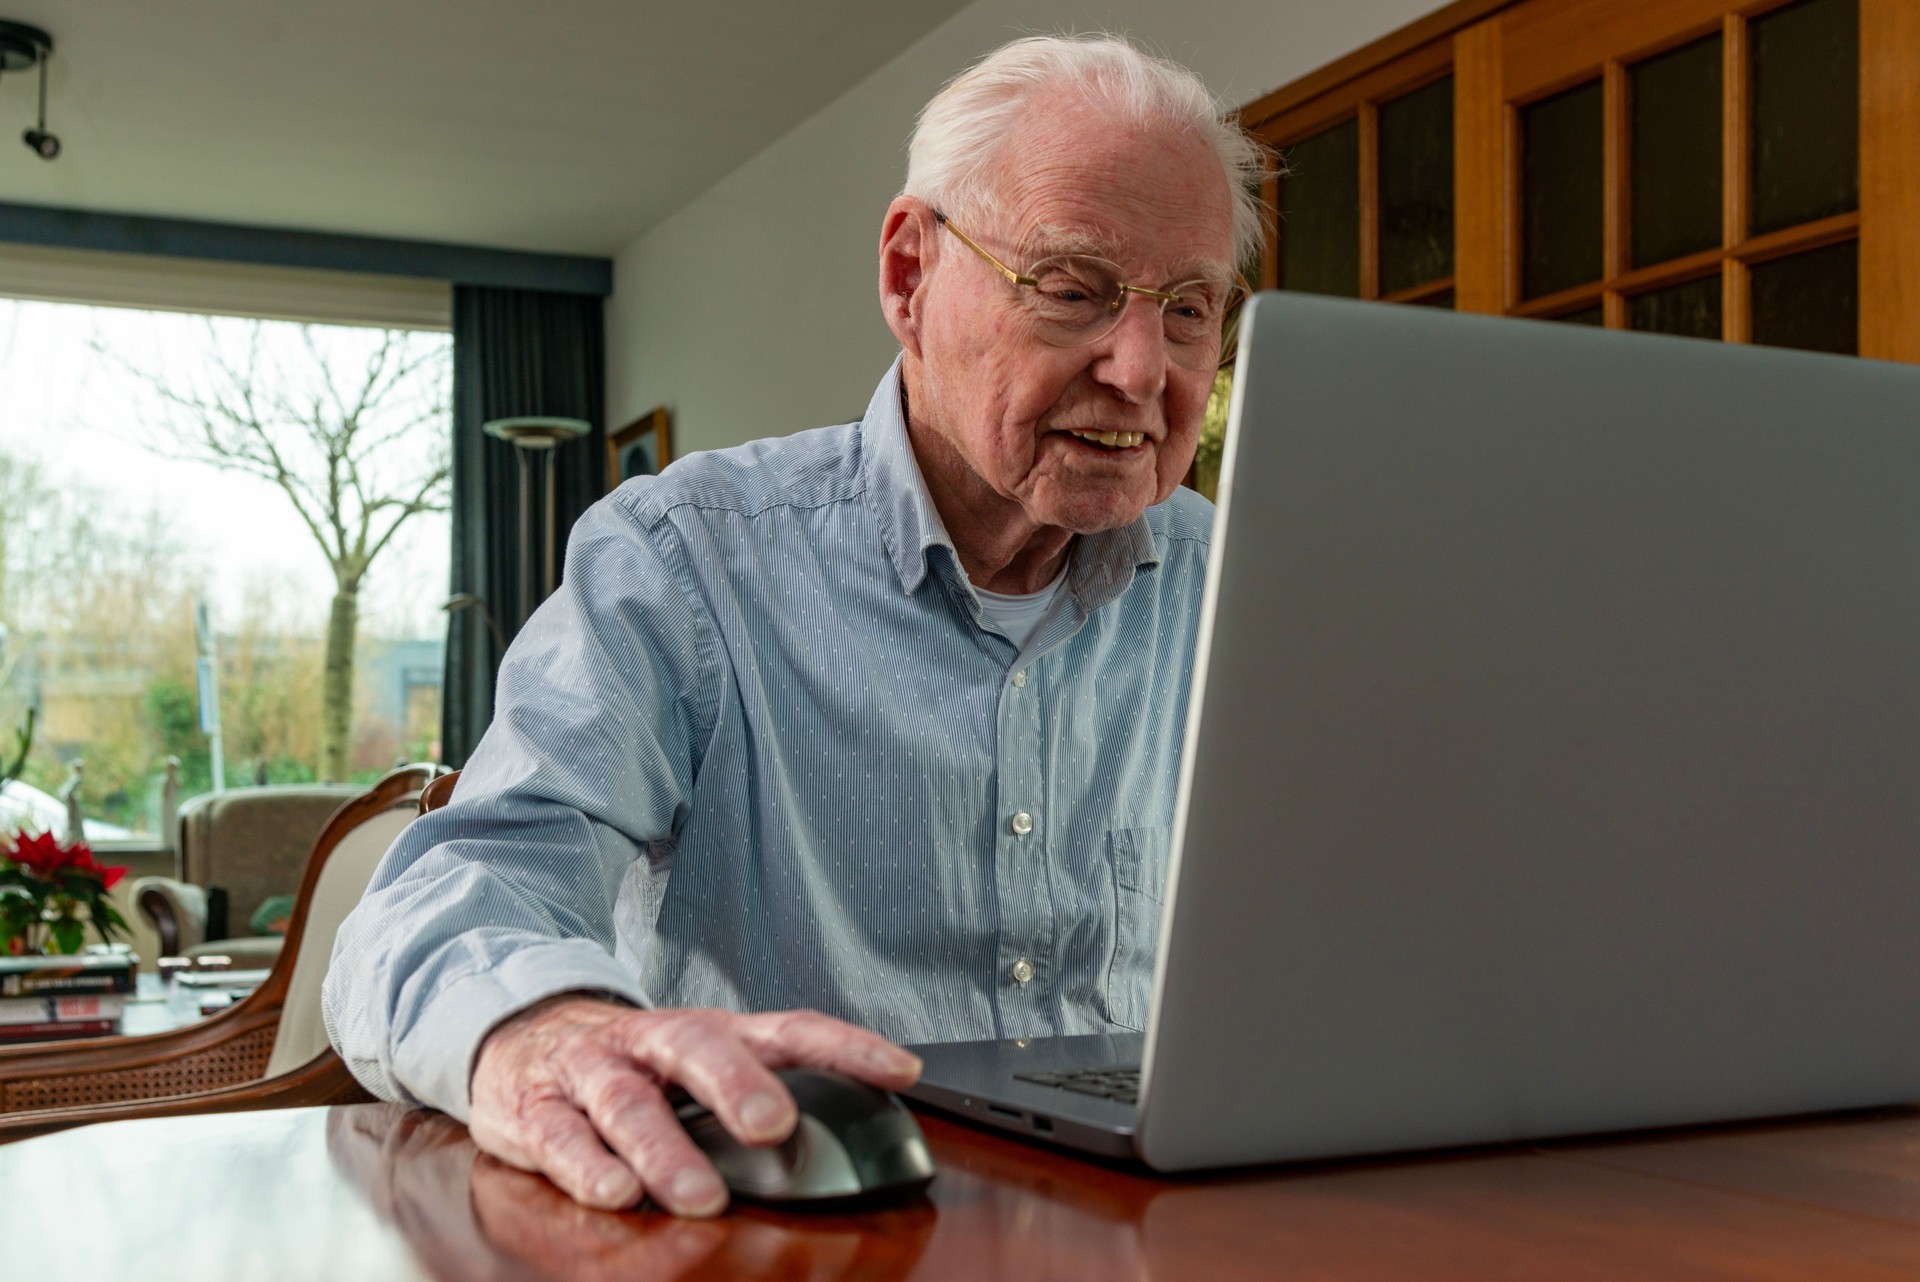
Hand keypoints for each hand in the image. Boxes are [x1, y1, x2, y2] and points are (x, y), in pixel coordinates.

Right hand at [467, 996, 922, 1216]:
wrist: (522, 1038)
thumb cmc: (634, 1063)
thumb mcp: (701, 1065)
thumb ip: (763, 1090)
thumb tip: (852, 1136)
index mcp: (710, 1032)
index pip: (788, 1029)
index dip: (846, 1047)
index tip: (901, 1070)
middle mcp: (654, 1043)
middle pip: (699, 1047)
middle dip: (738, 1085)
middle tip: (775, 1126)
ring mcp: (594, 1072)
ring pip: (628, 1102)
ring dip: (665, 1150)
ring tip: (698, 1195)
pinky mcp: (538, 1109)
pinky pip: (562, 1137)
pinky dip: (588, 1166)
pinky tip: (614, 1192)